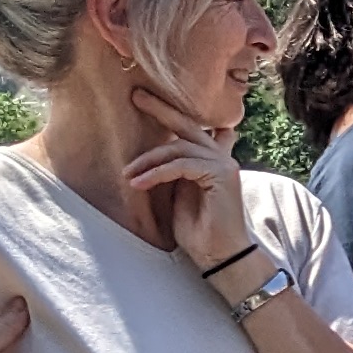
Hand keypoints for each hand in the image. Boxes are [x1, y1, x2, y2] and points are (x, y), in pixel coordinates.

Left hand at [129, 84, 255, 274]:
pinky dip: (157, 173)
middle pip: (188, 125)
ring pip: (179, 148)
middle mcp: (221, 158)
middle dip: (161, 109)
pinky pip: (182, 165)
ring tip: (128, 174)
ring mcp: (224, 164)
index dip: (170, 113)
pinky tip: (139, 183)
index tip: (145, 99)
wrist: (219, 256)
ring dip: (148, 160)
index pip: (191, 130)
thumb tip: (154, 156)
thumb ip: (172, 172)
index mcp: (212, 160)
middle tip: (136, 96)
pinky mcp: (221, 174)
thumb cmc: (199, 232)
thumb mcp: (177, 195)